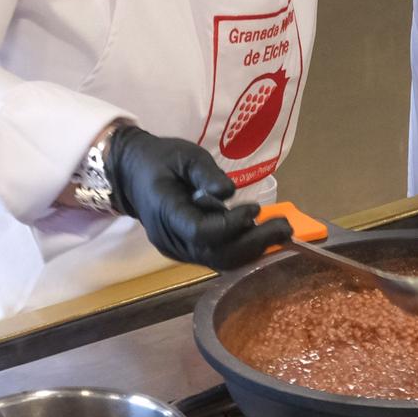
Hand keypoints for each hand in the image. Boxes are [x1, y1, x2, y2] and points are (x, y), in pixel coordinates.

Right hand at [104, 126, 291, 269]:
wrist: (133, 176)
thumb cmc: (160, 160)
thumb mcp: (184, 155)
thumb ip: (206, 173)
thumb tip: (229, 192)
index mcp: (164, 211)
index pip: (199, 231)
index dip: (230, 225)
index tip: (255, 209)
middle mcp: (170, 239)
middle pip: (214, 253)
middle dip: (253, 242)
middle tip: (284, 226)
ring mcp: (177, 251)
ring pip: (218, 261)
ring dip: (252, 249)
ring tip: (280, 231)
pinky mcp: (187, 252)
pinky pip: (216, 258)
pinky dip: (242, 250)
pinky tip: (262, 236)